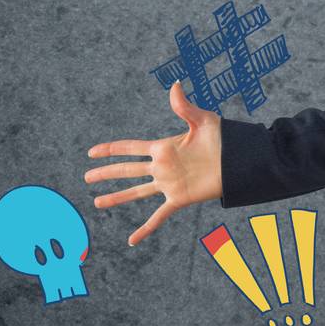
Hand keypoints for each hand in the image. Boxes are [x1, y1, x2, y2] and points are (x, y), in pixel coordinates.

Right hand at [84, 80, 223, 245]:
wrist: (238, 160)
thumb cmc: (223, 137)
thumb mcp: (202, 120)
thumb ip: (184, 106)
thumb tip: (174, 84)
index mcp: (164, 147)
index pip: (131, 148)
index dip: (111, 149)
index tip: (92, 151)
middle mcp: (162, 166)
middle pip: (128, 170)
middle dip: (107, 172)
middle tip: (86, 175)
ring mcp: (168, 184)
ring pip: (136, 192)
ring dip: (117, 198)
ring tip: (97, 203)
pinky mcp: (178, 198)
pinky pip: (158, 217)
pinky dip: (145, 229)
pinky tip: (131, 241)